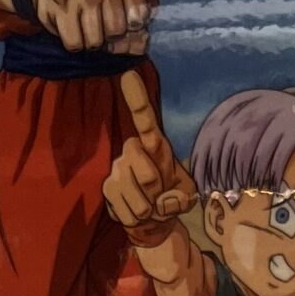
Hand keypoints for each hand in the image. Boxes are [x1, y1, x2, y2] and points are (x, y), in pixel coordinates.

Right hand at [33, 0, 148, 53]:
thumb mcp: (119, 1)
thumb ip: (135, 25)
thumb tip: (142, 44)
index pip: (139, 16)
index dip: (132, 29)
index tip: (125, 24)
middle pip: (115, 30)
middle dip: (108, 36)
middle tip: (100, 26)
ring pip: (94, 39)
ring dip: (90, 41)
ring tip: (84, 26)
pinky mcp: (57, 0)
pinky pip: (74, 41)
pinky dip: (74, 42)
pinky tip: (71, 27)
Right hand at [105, 68, 194, 236]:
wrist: (150, 220)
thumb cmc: (170, 198)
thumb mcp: (187, 197)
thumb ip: (183, 199)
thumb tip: (164, 202)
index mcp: (154, 144)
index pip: (145, 119)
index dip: (137, 99)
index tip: (128, 74)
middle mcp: (132, 150)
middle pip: (146, 174)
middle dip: (157, 192)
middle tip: (158, 195)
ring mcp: (117, 168)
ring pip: (138, 198)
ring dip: (148, 209)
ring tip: (148, 204)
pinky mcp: (107, 187)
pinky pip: (128, 211)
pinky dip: (137, 218)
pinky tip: (136, 211)